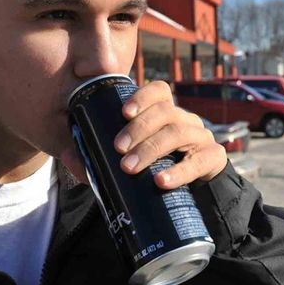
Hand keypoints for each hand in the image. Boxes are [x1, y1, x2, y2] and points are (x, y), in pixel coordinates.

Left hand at [113, 80, 227, 188]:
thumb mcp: (135, 155)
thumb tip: (69, 154)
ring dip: (150, 149)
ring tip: (130, 168)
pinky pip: (198, 161)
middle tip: (118, 150)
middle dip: (138, 129)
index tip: (124, 113)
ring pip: (178, 133)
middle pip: (165, 112)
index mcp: (167, 113)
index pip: (160, 91)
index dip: (142, 97)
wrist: (193, 193)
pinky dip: (178, 171)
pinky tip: (160, 181)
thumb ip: (105, 152)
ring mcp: (202, 137)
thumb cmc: (156, 168)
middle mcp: (186, 120)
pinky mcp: (213, 158)